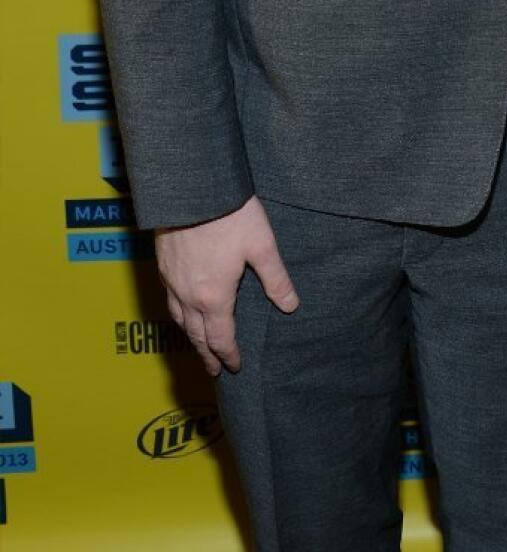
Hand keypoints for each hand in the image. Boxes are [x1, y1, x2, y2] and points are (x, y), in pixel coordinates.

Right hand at [156, 195, 298, 376]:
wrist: (192, 190)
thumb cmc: (230, 215)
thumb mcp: (262, 245)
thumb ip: (275, 278)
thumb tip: (290, 306)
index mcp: (214, 297)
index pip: (221, 338)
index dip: (229, 355)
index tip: (235, 367)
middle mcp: (188, 296)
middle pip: (196, 335)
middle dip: (207, 354)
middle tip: (214, 369)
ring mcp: (172, 282)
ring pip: (179, 320)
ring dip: (191, 336)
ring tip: (198, 344)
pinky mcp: (162, 265)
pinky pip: (168, 300)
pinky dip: (177, 314)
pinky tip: (181, 309)